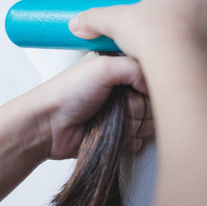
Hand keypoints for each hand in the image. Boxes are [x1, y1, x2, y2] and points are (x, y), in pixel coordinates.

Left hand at [28, 53, 152, 159]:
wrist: (48, 125)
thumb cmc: (67, 92)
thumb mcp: (102, 66)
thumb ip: (136, 67)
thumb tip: (158, 84)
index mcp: (121, 64)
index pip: (154, 74)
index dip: (146, 84)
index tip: (131, 87)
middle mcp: (125, 87)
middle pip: (154, 102)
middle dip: (136, 107)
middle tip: (115, 103)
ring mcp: (124, 111)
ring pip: (149, 122)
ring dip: (130, 124)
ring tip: (108, 117)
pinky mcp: (121, 134)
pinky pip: (140, 140)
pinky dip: (127, 139)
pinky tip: (110, 131)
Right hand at [68, 0, 206, 71]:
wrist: (179, 63)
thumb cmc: (151, 38)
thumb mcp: (114, 23)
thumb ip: (94, 19)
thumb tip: (76, 23)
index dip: (158, 10)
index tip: (150, 26)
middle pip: (192, 5)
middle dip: (180, 21)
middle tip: (163, 42)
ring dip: (199, 36)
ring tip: (179, 56)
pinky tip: (196, 62)